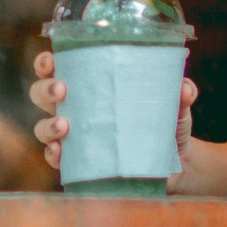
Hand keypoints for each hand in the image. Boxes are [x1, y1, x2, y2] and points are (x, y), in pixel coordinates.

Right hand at [27, 50, 196, 172]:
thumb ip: (181, 94)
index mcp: (92, 86)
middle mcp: (77, 109)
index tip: (51, 60)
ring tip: (65, 126)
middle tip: (63, 89)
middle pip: (41, 94)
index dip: (46, 63)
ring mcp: (75, 137)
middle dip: (44, 89)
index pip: (59, 67)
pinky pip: (56, 159)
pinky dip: (54, 155)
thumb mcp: (176, 107)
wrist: (179, 166)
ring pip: (42, 128)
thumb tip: (185, 87)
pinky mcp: (80, 163)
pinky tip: (61, 153)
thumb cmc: (169, 125)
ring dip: (47, 125)